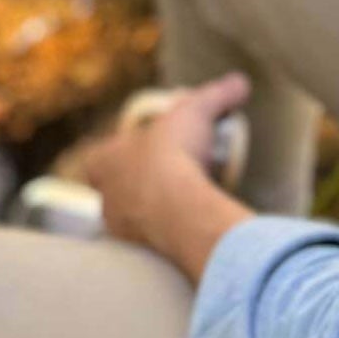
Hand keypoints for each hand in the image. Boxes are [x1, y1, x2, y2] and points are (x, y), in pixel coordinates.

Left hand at [82, 70, 255, 281]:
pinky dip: (170, 238)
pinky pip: (154, 246)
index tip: (144, 150)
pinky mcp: (144, 256)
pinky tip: (192, 231)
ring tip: (184, 207)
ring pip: (133, 222)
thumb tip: (240, 81)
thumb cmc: (174, 155)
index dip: (118, 154)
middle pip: (114, 193)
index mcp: (104, 162)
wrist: (180, 211)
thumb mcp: (197, 111)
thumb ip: (217, 94)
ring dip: (153, 214)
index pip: (98, 159)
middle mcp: (106, 199)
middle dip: (138, 187)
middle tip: (169, 179)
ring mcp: (123, 231)